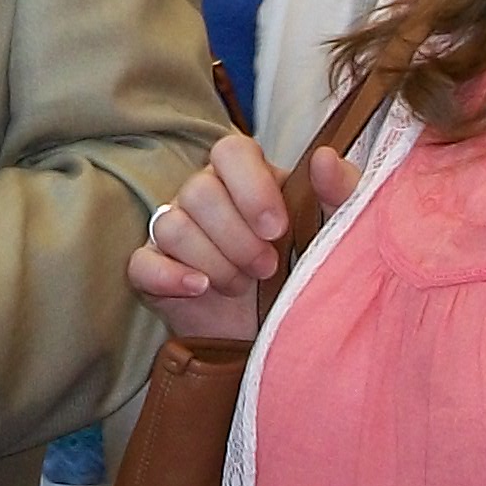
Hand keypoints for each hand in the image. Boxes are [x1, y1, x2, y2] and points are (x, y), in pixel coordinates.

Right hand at [125, 134, 356, 343]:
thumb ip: (342, 194)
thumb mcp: (336, 234)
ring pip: (172, 225)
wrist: (280, 333)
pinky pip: (143, 262)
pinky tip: (200, 289)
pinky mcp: (153, 269)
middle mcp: (206, 195)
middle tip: (267, 268)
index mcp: (247, 177)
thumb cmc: (308, 273)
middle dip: (238, 238)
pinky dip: (170, 276)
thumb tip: (326, 158)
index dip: (251, 188)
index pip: (231, 151)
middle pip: (199, 191)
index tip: (277, 229)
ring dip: (214, 262)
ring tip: (242, 285)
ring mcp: (175, 230)